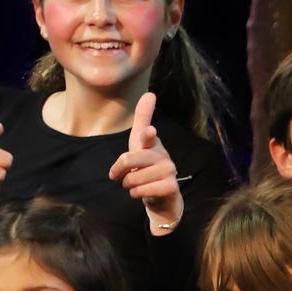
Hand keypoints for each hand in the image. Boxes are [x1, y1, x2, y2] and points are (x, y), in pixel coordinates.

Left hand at [108, 93, 182, 226]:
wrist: (162, 197)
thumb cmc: (147, 167)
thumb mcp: (139, 143)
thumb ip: (143, 119)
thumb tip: (150, 93)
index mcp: (153, 143)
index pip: (147, 136)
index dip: (146, 135)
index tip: (148, 132)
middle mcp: (163, 155)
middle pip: (130, 159)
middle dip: (120, 170)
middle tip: (121, 176)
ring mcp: (170, 171)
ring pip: (134, 178)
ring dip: (129, 185)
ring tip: (136, 185)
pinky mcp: (171, 187)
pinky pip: (142, 190)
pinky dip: (136, 194)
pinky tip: (143, 193)